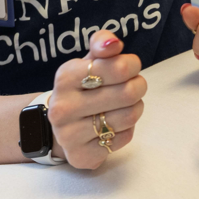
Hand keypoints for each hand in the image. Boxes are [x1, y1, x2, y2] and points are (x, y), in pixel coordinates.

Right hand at [48, 30, 145, 168]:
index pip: (118, 67)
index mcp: (65, 77)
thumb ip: (102, 43)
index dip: (132, 65)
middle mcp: (63, 107)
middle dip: (138, 87)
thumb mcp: (89, 60)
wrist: (60, 125)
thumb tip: (113, 43)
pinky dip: (126, 130)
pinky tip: (113, 125)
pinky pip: (124, 138)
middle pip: (127, 93)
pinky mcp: (82, 156)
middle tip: (133, 86)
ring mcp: (70, 135)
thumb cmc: (82, 87)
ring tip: (125, 104)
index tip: (130, 67)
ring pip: (128, 116)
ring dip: (135, 108)